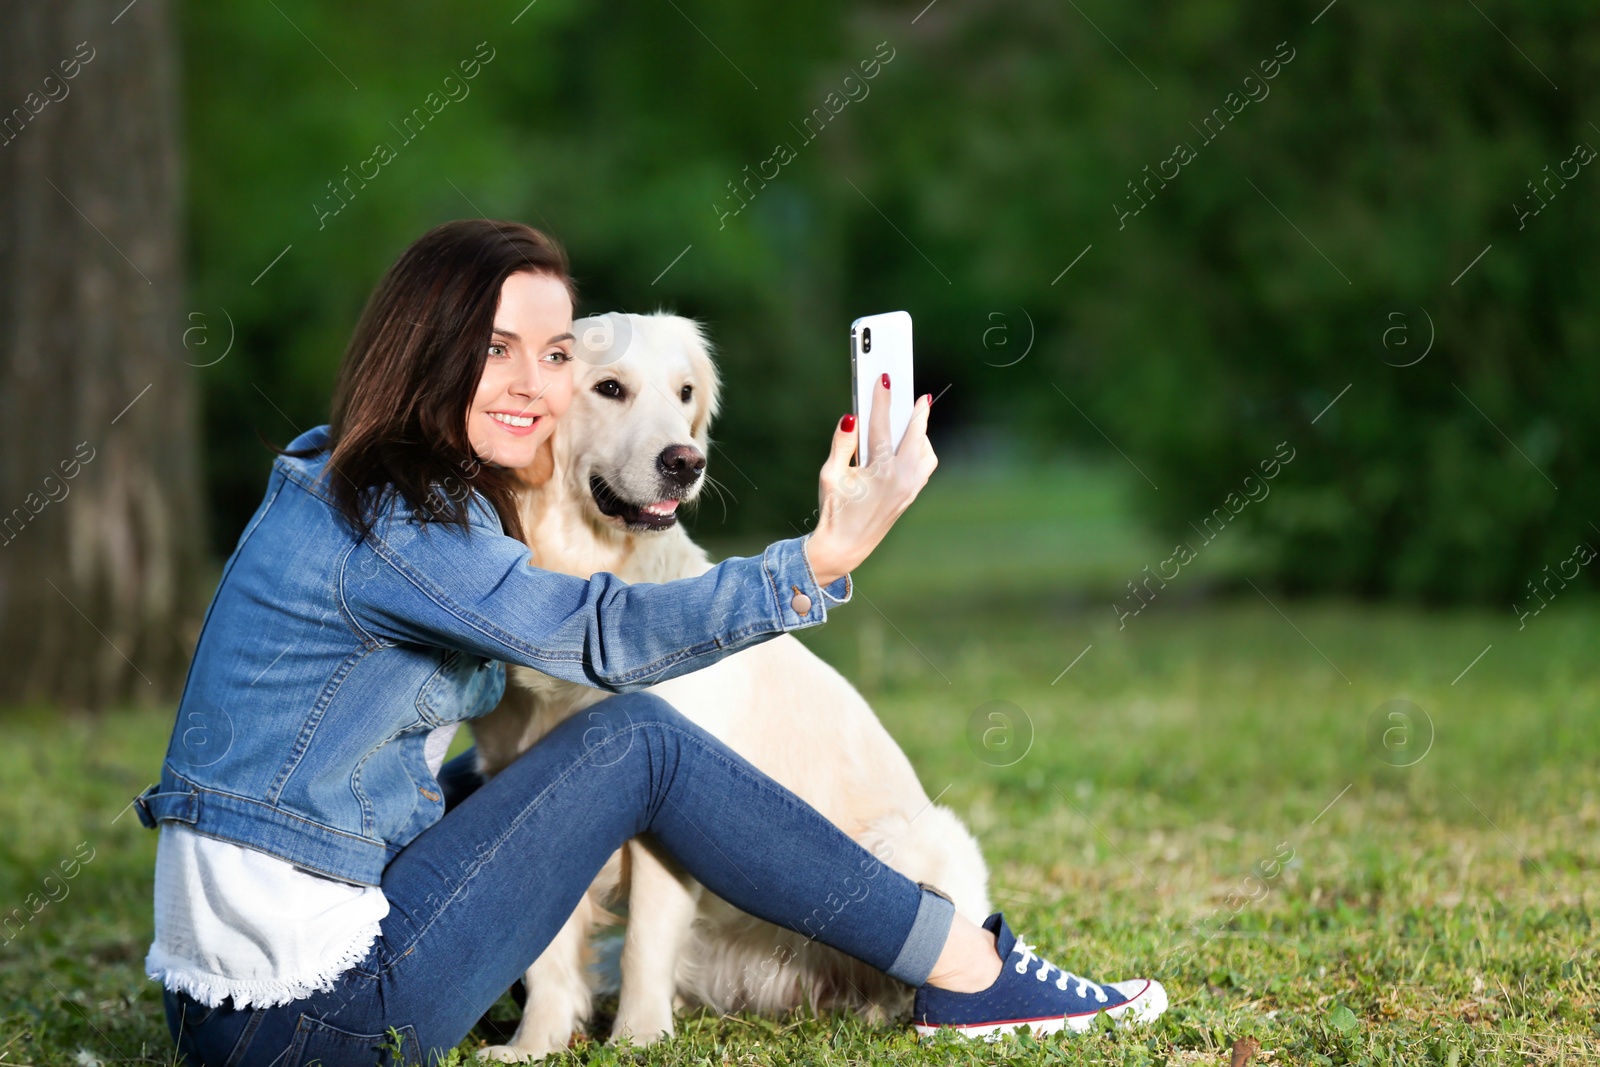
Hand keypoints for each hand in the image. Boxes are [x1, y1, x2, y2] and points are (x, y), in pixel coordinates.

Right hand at [804, 374, 936, 585]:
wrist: (845, 546)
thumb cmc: (834, 510)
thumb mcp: (830, 474)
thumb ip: (842, 443)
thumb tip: (851, 417)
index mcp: (881, 471)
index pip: (883, 426)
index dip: (882, 399)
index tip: (884, 379)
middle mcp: (902, 478)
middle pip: (916, 435)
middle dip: (918, 413)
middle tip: (920, 395)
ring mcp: (910, 488)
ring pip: (926, 452)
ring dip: (921, 435)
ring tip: (912, 420)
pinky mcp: (911, 495)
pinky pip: (925, 466)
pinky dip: (921, 452)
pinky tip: (910, 445)